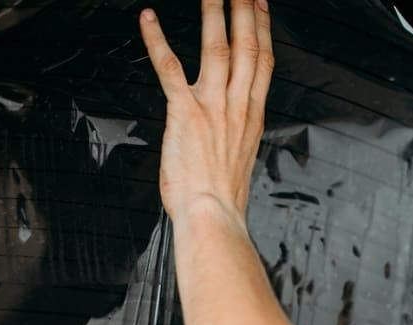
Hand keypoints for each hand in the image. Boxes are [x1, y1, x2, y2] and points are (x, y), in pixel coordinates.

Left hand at [138, 0, 273, 223]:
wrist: (212, 216)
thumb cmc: (220, 201)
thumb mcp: (238, 163)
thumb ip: (235, 139)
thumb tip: (229, 135)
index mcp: (252, 117)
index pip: (263, 62)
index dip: (263, 29)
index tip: (260, 7)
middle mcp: (237, 106)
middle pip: (246, 46)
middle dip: (244, 10)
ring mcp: (212, 107)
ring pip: (216, 48)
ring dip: (213, 13)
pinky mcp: (185, 112)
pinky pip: (169, 68)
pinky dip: (157, 41)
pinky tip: (149, 19)